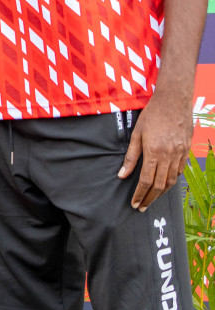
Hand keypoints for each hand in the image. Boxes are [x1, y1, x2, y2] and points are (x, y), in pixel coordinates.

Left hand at [120, 91, 193, 209]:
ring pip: (172, 180)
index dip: (140, 195)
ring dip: (162, 193)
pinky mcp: (187, 151)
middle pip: (160, 185)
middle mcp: (169, 156)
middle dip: (150, 198)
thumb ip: (130, 156)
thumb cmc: (152, 115)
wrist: (174, 102)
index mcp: (154, 152)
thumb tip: (122, 175)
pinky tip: (166, 184)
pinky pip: (180, 171)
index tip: (135, 204)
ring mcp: (180, 154)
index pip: (146, 181)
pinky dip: (172, 180)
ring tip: (152, 199)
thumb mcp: (136, 134)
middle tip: (142, 207)